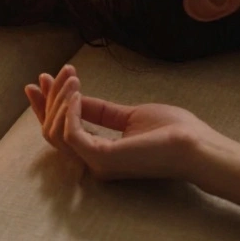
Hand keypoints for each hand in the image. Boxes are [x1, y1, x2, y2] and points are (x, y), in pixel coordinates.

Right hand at [25, 64, 215, 180]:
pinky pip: (71, 132)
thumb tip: (78, 97)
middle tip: (43, 76)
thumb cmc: (173, 133)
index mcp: (101, 156)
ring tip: (70, 77)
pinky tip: (77, 91)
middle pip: (52, 134)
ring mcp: (97, 163)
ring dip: (58, 101)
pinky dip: (69, 109)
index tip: (42, 81)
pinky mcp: (102, 158)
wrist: (197, 146)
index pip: (63, 133)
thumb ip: (101, 112)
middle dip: (45, 103)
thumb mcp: (129, 115)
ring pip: (57, 133)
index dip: (49, 107)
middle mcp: (94, 163)